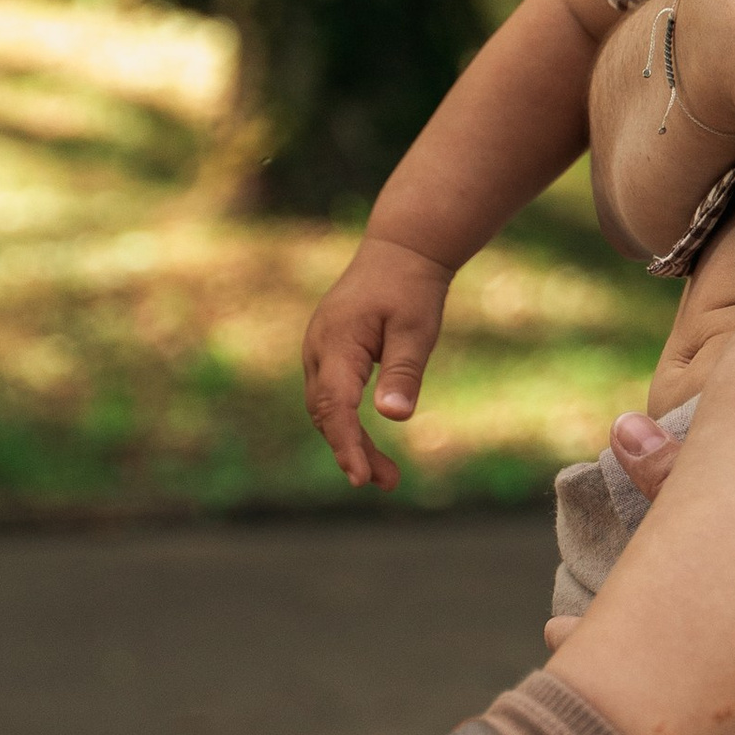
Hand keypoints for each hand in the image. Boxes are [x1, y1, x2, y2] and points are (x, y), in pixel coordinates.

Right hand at [302, 234, 452, 487]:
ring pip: (327, 409)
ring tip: (387, 476)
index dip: (346, 444)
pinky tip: (369, 446)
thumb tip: (394, 417)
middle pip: (326, 414)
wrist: (401, 252)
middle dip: (352, 451)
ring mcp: (319, 352)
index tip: (360, 478)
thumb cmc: (411, 288)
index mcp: (336, 343)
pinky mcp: (329, 355)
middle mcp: (318, 350)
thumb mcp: (416, 329)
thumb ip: (403, 371)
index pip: (335, 406)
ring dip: (351, 443)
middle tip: (387, 483)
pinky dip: (348, 424)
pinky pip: (332, 397)